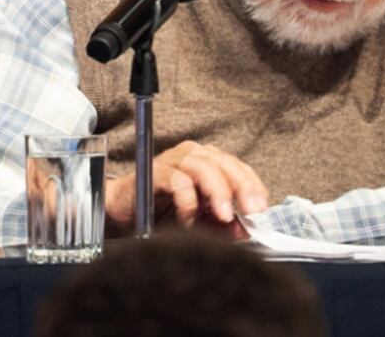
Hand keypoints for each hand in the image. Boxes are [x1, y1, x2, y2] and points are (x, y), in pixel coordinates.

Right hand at [104, 141, 267, 235]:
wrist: (122, 210)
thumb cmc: (161, 210)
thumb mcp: (200, 221)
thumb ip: (223, 225)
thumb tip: (246, 230)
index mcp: (209, 161)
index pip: (239, 168)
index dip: (253, 186)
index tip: (262, 209)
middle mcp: (194, 155)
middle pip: (226, 163)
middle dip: (242, 188)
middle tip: (251, 212)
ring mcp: (174, 160)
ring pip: (205, 168)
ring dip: (218, 192)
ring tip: (224, 216)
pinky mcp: (155, 171)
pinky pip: (177, 181)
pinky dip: (187, 202)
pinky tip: (188, 219)